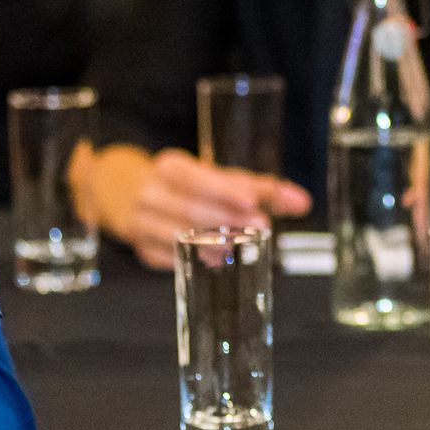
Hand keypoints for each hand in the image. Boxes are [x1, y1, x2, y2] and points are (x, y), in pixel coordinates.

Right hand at [94, 146, 311, 270]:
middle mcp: (151, 192)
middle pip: (189, 208)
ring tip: (238, 247)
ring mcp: (141, 223)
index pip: (195, 176)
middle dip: (226, 219)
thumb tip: (302, 202)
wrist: (127, 193)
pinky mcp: (142, 249)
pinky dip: (192, 260)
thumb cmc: (188, 186)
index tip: (251, 201)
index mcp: (169, 167)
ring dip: (210, 243)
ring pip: (176, 236)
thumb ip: (261, 188)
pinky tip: (216, 262)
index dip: (223, 189)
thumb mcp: (218, 178)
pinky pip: (167, 258)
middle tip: (260, 227)